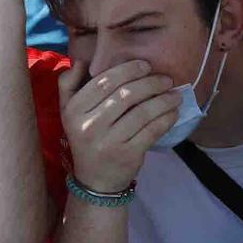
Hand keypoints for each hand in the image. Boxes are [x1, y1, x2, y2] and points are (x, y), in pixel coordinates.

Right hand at [58, 59, 181, 192]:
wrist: (95, 180)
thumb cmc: (85, 137)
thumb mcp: (68, 111)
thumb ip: (69, 83)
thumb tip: (82, 61)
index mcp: (74, 110)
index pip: (104, 82)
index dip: (128, 70)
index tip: (146, 66)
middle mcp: (89, 126)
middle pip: (125, 95)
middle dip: (150, 83)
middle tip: (166, 79)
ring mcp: (108, 142)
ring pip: (141, 113)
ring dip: (163, 100)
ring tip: (175, 94)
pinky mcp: (127, 155)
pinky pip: (151, 131)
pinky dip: (166, 119)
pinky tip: (173, 112)